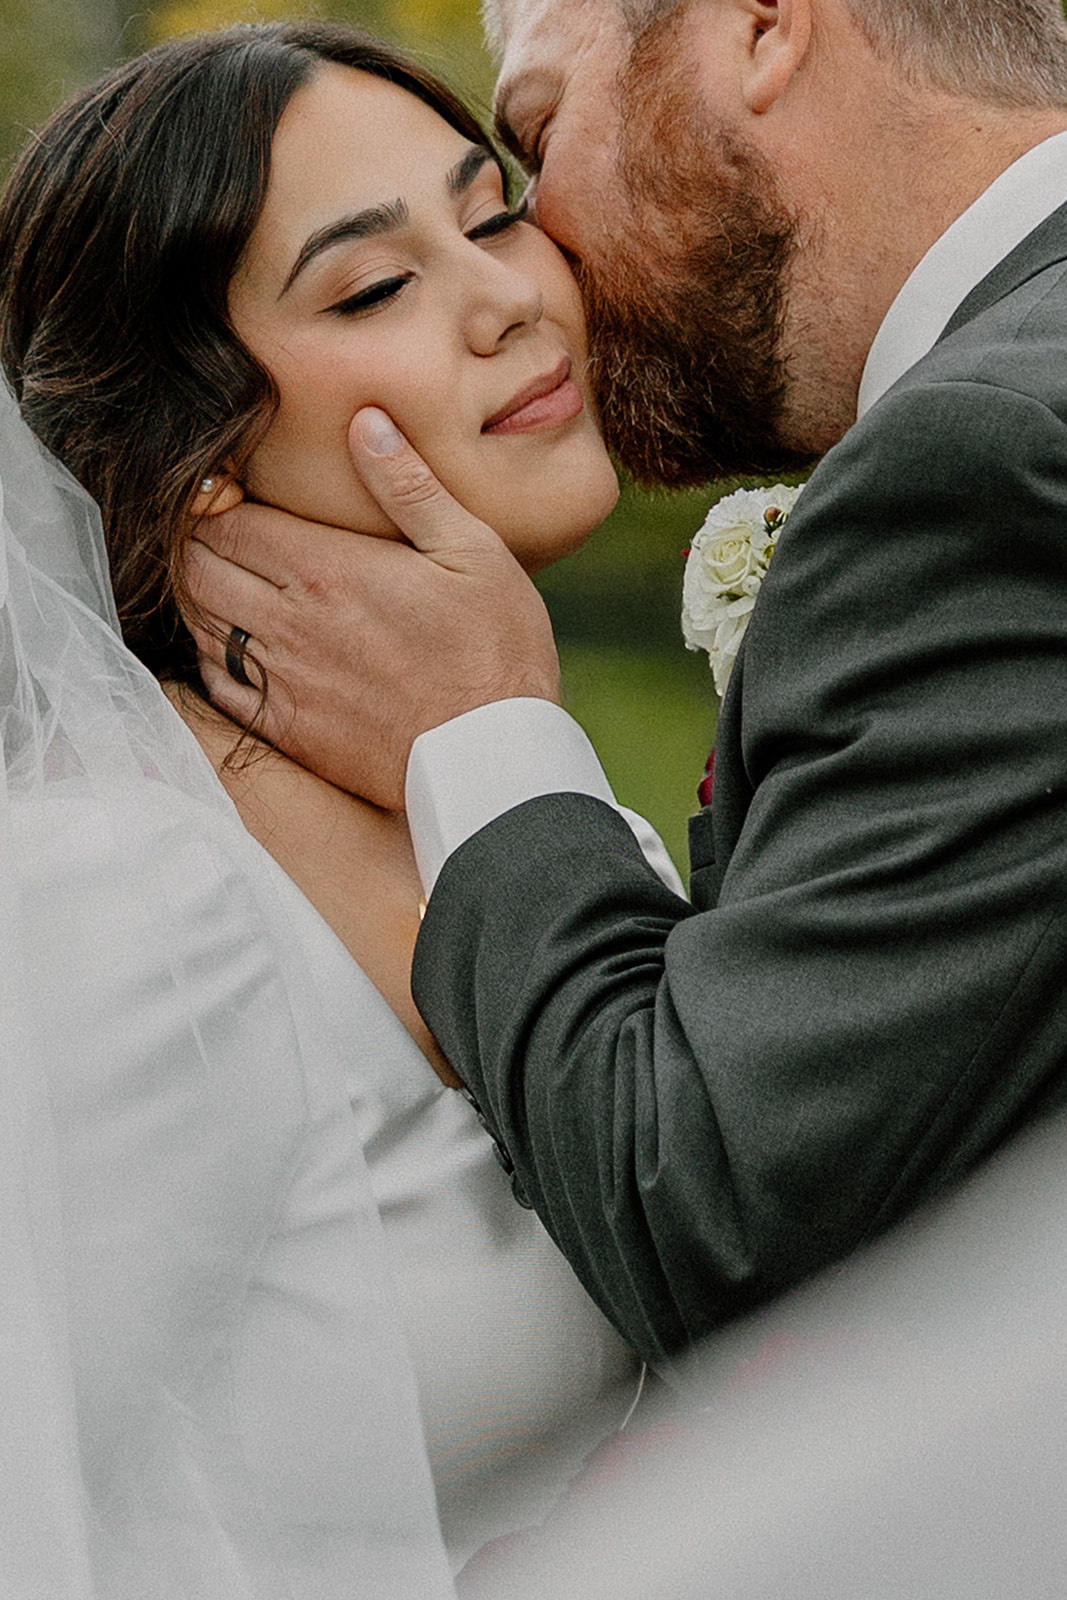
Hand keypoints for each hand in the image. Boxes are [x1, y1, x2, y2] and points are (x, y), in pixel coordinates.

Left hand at [184, 408, 560, 810]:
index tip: (233, 493)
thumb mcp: (473, 552)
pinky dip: (212, 654)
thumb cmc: (495, 652)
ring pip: (200, 623)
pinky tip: (236, 642)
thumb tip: (366, 421)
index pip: (226, 522)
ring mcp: (282, 681)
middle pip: (198, 569)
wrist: (492, 759)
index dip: (216, 501)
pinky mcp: (287, 729)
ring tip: (228, 578)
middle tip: (224, 531)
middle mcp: (290, 624)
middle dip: (199, 541)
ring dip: (201, 595)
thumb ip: (408, 486)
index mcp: (328, 571)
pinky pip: (217, 683)